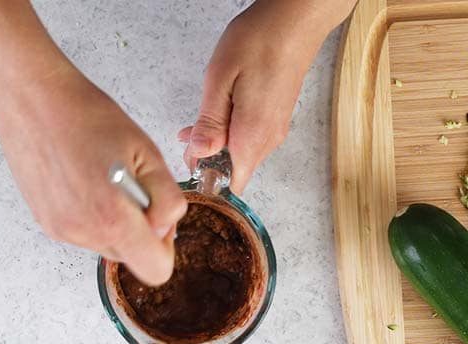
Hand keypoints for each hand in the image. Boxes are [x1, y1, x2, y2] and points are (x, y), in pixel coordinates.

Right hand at [0, 58, 185, 285]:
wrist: (33, 104)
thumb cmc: (86, 118)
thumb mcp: (147, 152)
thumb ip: (166, 198)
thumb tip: (166, 227)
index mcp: (112, 218)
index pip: (154, 269)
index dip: (164, 247)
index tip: (158, 219)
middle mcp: (84, 233)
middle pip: (129, 257)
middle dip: (138, 228)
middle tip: (131, 186)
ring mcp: (62, 231)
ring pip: (106, 243)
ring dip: (113, 220)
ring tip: (102, 178)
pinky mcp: (47, 224)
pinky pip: (83, 232)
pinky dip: (91, 213)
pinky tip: (83, 180)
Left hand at [179, 0, 337, 193]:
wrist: (297, 17)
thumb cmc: (261, 39)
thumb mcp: (220, 79)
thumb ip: (209, 123)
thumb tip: (198, 154)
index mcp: (252, 135)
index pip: (229, 185)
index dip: (205, 181)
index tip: (188, 162)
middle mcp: (268, 139)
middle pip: (232, 171)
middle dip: (205, 160)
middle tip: (187, 136)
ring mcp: (275, 129)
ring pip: (239, 154)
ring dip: (216, 143)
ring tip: (198, 121)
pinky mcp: (275, 118)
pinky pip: (248, 137)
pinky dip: (229, 132)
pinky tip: (218, 112)